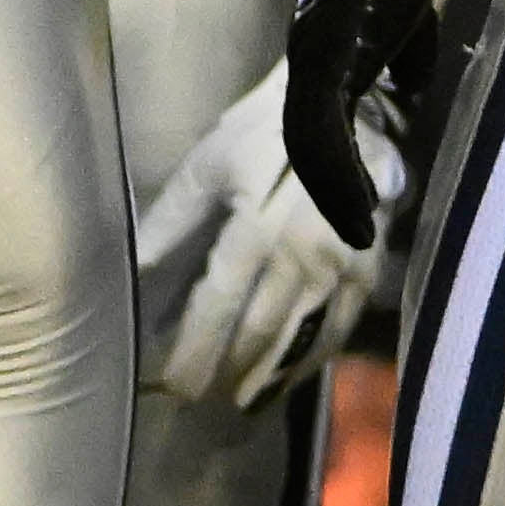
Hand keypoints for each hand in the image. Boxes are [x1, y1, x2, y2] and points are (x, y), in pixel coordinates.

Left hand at [135, 81, 374, 406]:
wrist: (346, 104)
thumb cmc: (265, 131)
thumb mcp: (209, 163)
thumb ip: (173, 221)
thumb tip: (135, 270)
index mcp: (255, 229)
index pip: (218, 307)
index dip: (194, 350)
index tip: (174, 384)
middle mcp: (301, 257)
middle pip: (260, 332)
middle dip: (228, 371)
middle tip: (201, 400)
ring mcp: (341, 266)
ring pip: (303, 339)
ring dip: (272, 376)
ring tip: (245, 401)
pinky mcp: (369, 267)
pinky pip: (340, 327)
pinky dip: (315, 358)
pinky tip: (294, 373)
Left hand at [272, 0, 466, 251]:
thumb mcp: (411, 28)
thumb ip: (407, 64)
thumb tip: (413, 92)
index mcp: (326, 59)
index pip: (320, 129)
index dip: (336, 173)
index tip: (359, 213)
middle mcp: (308, 61)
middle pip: (305, 146)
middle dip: (331, 195)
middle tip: (360, 239)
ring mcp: (310, 57)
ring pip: (308, 144)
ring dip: (334, 192)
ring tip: (360, 232)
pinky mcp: (322, 53)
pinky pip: (324, 124)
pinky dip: (340, 167)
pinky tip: (359, 198)